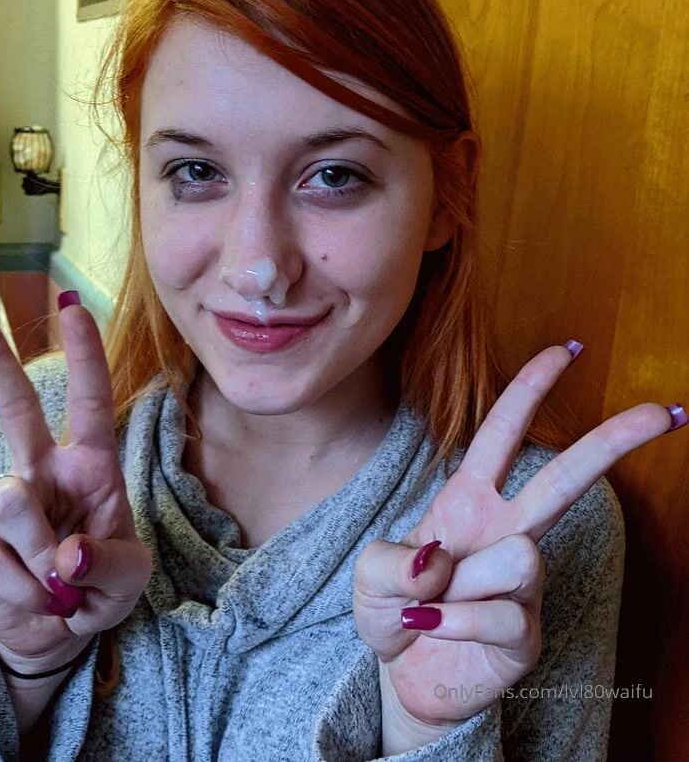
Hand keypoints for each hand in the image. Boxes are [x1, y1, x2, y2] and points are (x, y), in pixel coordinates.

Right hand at [0, 295, 151, 673]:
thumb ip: (109, 565)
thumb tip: (66, 554)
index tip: (72, 308)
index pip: (90, 403)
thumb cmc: (100, 585)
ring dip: (40, 556)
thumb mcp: (129, 580)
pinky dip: (20, 591)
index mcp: (90, 465)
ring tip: (56, 584)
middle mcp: (42, 471)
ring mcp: (1, 504)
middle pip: (14, 405)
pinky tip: (32, 598)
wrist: (56, 632)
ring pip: (10, 502)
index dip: (84, 356)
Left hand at [353, 343, 681, 734]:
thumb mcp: (369, 577)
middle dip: (614, 441)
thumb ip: (389, 563)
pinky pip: (496, 613)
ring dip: (461, 584)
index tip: (567, 350)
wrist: (402, 676)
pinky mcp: (526, 630)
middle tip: (663, 412)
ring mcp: (522, 582)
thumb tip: (439, 562)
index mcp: (469, 501)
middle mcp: (505, 532)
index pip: (502, 435)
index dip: (529, 390)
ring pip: (520, 554)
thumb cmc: (393, 608)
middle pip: (566, 479)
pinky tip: (435, 631)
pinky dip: (451, 624)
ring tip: (434, 605)